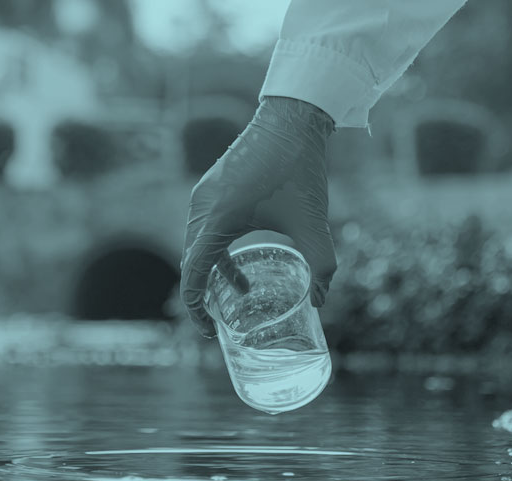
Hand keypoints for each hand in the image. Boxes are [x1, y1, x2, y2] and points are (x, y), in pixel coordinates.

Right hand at [181, 96, 337, 337]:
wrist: (291, 118)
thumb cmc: (298, 168)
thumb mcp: (312, 222)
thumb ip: (321, 264)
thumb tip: (321, 300)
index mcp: (216, 220)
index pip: (192, 276)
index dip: (197, 310)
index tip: (211, 331)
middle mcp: (201, 207)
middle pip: (190, 263)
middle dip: (203, 295)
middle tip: (223, 321)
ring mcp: (203, 195)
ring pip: (196, 245)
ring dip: (211, 272)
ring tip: (237, 295)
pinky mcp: (212, 187)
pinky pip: (203, 228)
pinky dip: (215, 251)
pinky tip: (240, 262)